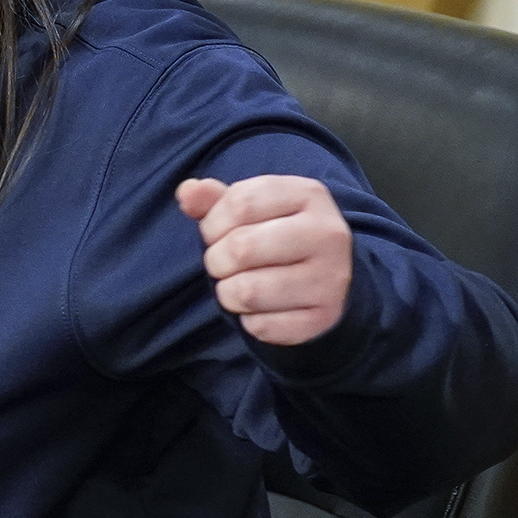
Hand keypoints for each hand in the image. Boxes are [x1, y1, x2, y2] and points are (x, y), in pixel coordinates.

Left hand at [178, 175, 352, 345]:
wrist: (327, 277)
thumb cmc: (276, 234)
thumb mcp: (251, 208)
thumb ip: (214, 198)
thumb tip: (187, 191)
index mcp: (308, 195)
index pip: (240, 203)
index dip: (212, 222)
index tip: (215, 233)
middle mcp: (328, 234)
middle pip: (241, 248)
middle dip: (216, 260)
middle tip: (224, 263)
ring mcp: (331, 279)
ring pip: (247, 292)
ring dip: (228, 293)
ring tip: (238, 285)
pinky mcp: (324, 318)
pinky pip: (261, 326)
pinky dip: (249, 321)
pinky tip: (262, 308)